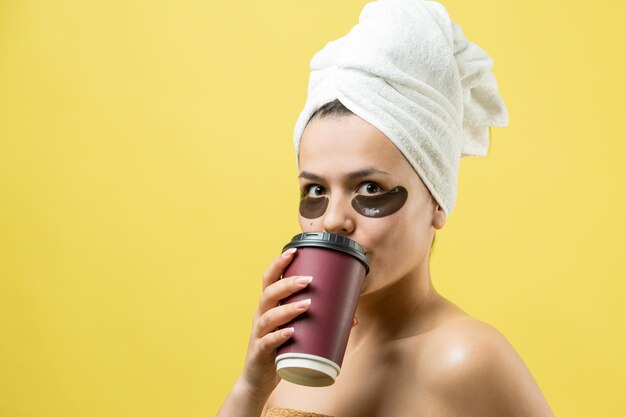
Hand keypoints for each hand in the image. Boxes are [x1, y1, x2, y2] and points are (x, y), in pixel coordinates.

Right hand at [239, 248, 311, 399]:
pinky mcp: (260, 353)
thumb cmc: (282, 350)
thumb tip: (353, 316)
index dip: (278, 264)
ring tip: (307, 304)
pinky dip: (278, 336)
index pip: (269, 279)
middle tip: (309, 280)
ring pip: (268, 316)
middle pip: (268, 294)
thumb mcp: (297, 330)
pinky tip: (290, 332)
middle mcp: (261, 316)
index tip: (293, 250)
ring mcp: (259, 334)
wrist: (260, 381)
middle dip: (287, 284)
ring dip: (287, 309)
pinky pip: (266, 342)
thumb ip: (318, 320)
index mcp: (269, 306)